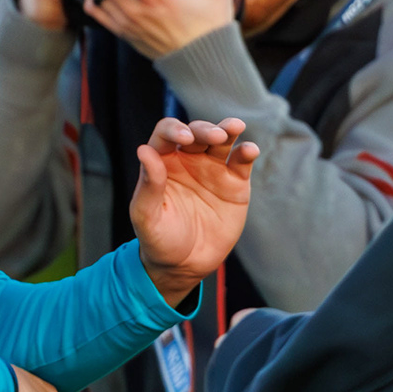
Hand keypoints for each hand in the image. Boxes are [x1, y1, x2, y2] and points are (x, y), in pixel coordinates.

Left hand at [131, 116, 258, 298]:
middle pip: (197, 132)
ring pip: (222, 140)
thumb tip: (143, 150)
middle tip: (215, 136)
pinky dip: (246, 153)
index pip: (167, 134)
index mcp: (163, 162)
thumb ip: (148, 184)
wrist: (185, 264)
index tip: (184, 138)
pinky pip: (241, 162)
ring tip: (235, 127)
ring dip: (227, 130)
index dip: (175, 129)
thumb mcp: (147, 215)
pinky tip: (249, 150)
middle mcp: (188, 160)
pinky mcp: (235, 184)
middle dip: (205, 129)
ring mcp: (213, 169)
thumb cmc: (159, 239)